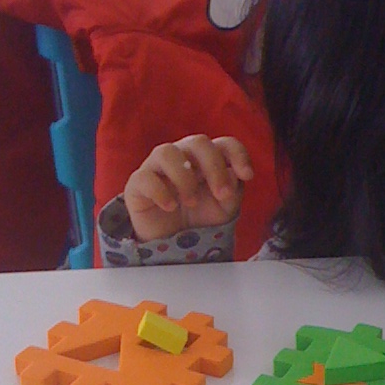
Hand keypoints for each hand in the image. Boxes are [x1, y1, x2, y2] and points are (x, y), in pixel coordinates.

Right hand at [123, 135, 253, 242]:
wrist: (173, 242)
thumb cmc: (200, 217)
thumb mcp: (224, 207)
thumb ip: (232, 189)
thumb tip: (233, 175)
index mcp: (206, 159)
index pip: (224, 144)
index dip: (237, 154)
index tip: (247, 175)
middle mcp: (182, 156)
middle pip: (198, 142)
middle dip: (214, 167)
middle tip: (222, 195)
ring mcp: (157, 167)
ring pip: (167, 151)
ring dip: (184, 177)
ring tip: (191, 202)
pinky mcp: (137, 184)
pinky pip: (144, 177)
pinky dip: (159, 191)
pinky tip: (170, 206)